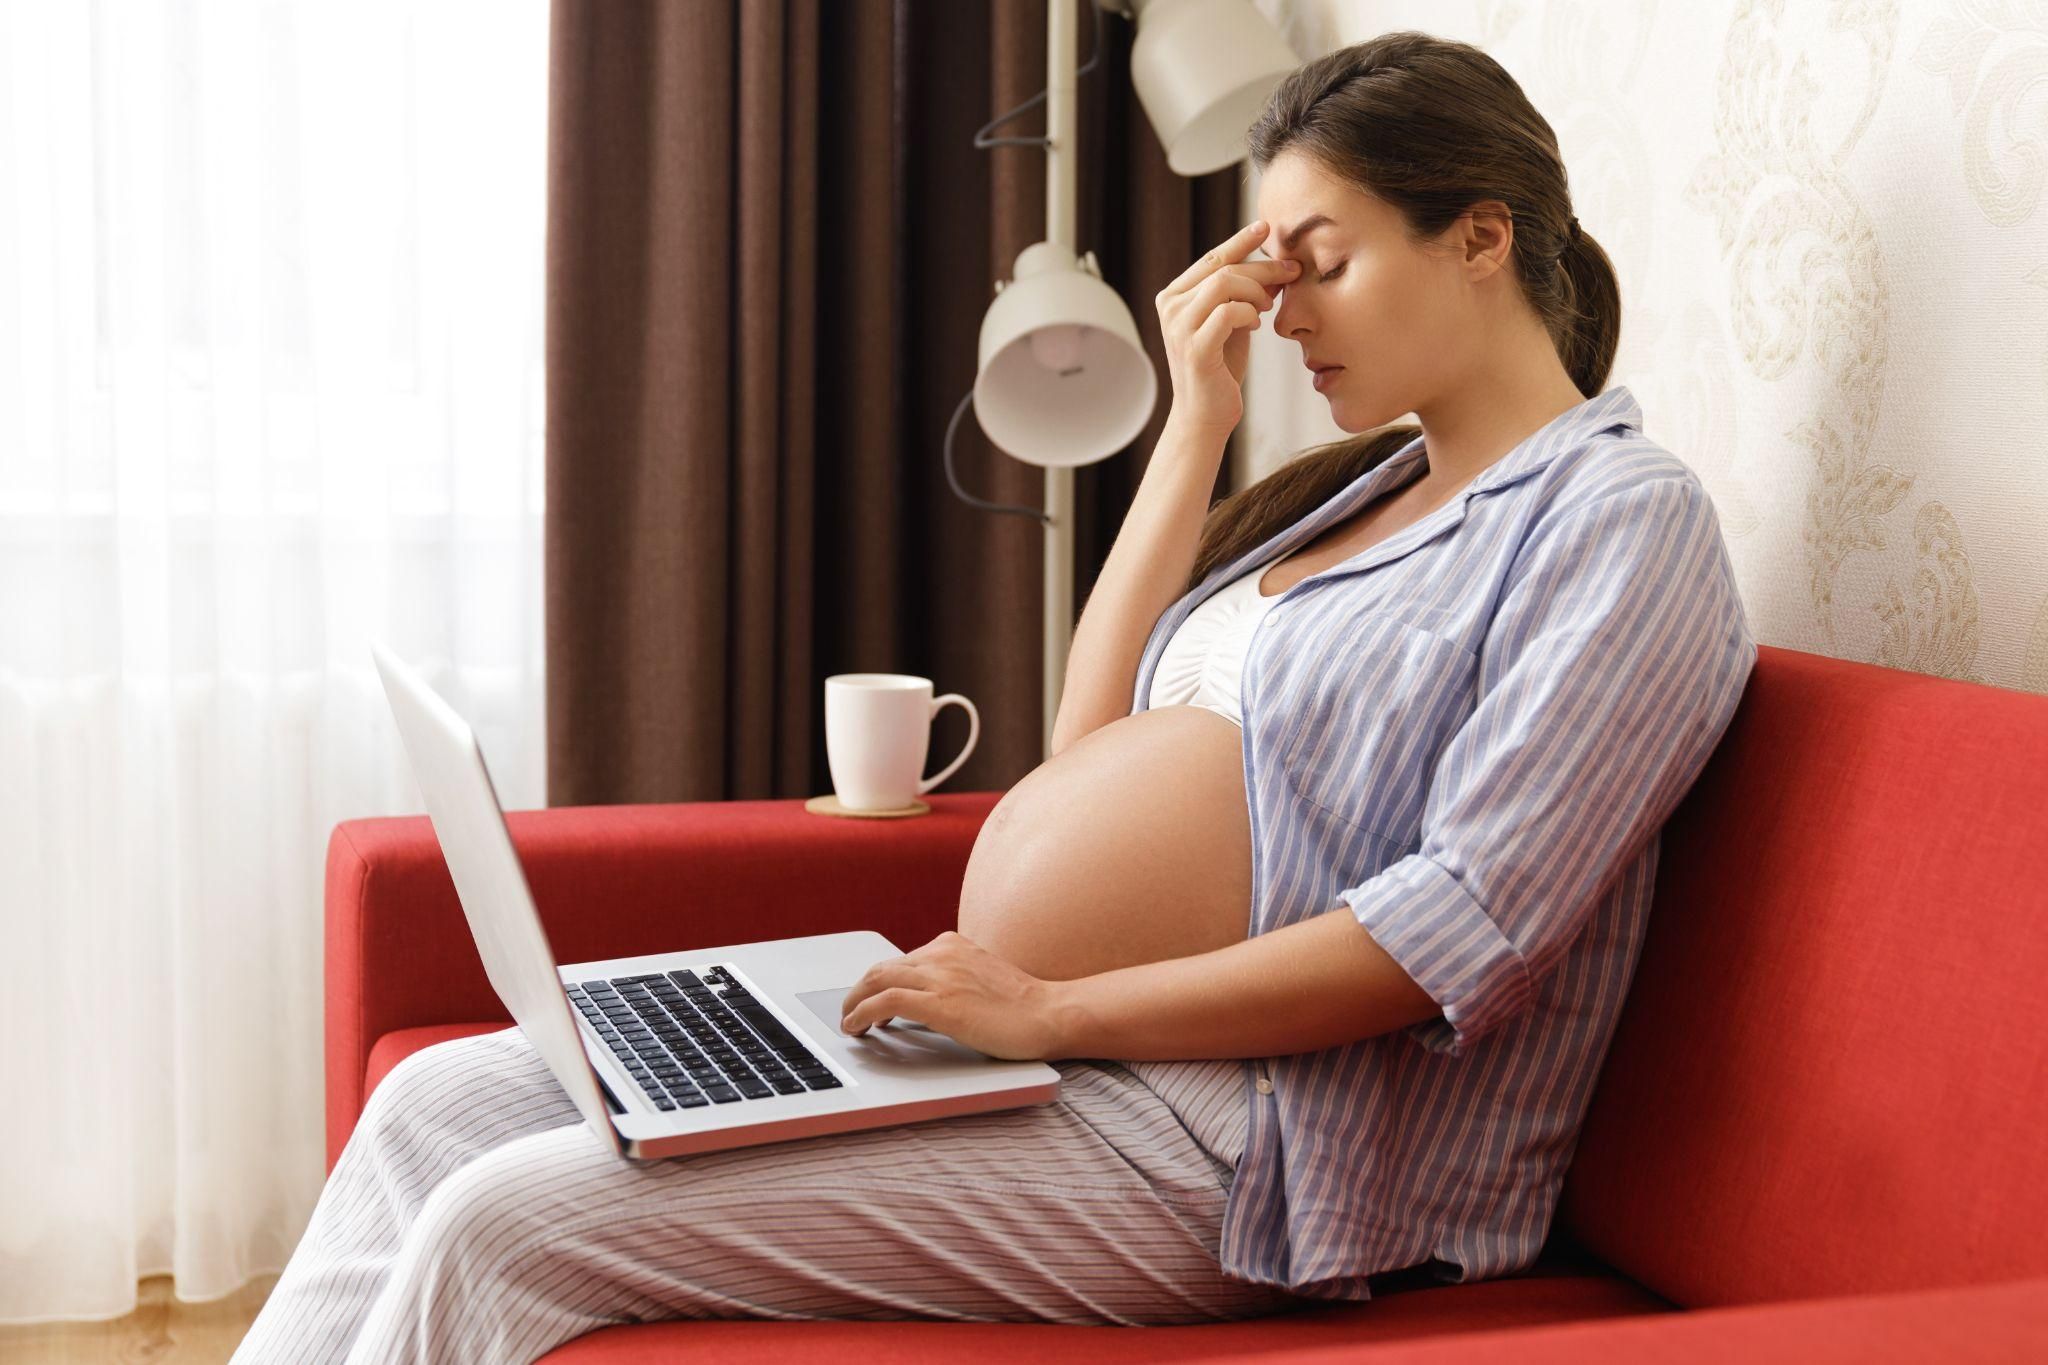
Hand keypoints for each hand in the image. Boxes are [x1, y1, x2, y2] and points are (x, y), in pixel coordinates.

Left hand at [839, 931, 1065, 1060]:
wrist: (1049, 1014)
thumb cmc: (1022, 1005)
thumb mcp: (981, 977)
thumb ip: (953, 978)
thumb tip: (924, 998)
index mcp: (952, 945)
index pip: (900, 960)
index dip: (877, 982)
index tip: (869, 999)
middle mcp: (942, 954)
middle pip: (881, 968)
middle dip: (858, 991)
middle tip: (850, 1012)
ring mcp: (941, 977)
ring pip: (877, 981)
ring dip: (854, 1003)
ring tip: (849, 1022)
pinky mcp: (940, 1003)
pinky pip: (886, 1002)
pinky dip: (863, 1013)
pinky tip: (858, 1027)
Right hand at [1155, 220, 1299, 435]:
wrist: (1205, 416)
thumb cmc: (1220, 369)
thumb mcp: (1232, 323)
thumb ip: (1244, 295)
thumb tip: (1277, 266)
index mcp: (1174, 296)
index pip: (1212, 259)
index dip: (1241, 241)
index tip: (1268, 228)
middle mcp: (1170, 307)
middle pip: (1222, 268)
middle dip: (1263, 267)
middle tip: (1292, 272)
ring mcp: (1178, 327)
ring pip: (1224, 284)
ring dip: (1256, 291)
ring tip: (1267, 308)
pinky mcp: (1194, 347)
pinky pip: (1228, 312)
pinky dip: (1249, 314)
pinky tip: (1255, 326)